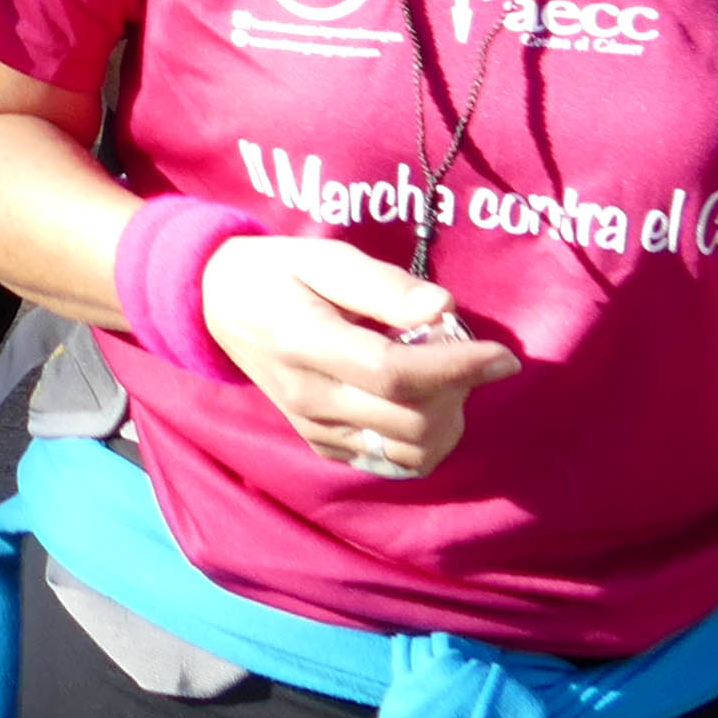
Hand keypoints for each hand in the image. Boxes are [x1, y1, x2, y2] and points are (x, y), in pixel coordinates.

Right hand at [196, 235, 522, 478]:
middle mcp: (309, 397)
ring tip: (445, 377)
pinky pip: (391, 460)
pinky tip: (422, 401)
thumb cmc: (275, 272)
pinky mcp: (321, 445)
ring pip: (409, 450)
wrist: (215, 305)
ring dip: (447, 419)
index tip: (503, 356)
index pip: (395, 373)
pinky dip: (423, 439)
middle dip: (458, 389)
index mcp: (305, 341)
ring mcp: (314, 428)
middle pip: (410, 419)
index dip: (457, 367)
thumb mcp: (322, 256)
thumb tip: (443, 310)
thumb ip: (382, 284)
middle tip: (465, 352)